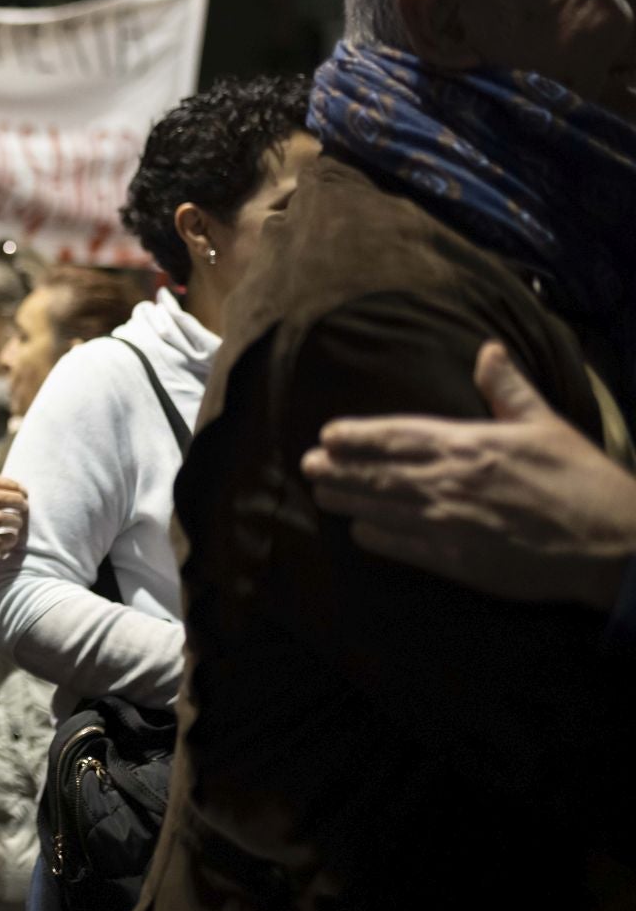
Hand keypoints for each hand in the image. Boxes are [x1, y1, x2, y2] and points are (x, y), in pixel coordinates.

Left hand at [302, 341, 635, 608]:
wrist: (612, 544)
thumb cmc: (582, 481)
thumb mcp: (545, 425)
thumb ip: (507, 388)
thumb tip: (487, 349)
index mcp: (469, 445)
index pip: (398, 436)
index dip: (359, 436)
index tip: (328, 433)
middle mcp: (449, 482)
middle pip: (379, 472)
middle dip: (339, 467)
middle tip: (306, 464)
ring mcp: (449, 524)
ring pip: (381, 508)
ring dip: (347, 499)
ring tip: (320, 491)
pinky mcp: (457, 561)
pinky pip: (402, 547)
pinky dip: (376, 538)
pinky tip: (358, 532)